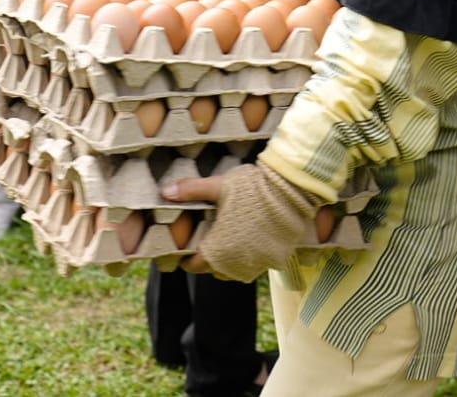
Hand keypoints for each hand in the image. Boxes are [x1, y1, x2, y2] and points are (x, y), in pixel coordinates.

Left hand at [160, 163, 316, 281]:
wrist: (292, 191)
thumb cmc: (252, 188)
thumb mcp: (218, 186)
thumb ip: (191, 191)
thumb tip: (164, 192)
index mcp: (217, 251)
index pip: (195, 266)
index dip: (187, 260)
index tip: (185, 253)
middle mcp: (236, 264)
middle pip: (215, 271)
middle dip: (208, 260)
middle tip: (207, 244)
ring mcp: (258, 264)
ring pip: (236, 272)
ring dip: (229, 262)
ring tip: (228, 245)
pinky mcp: (275, 260)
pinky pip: (257, 266)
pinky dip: (250, 258)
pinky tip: (251, 242)